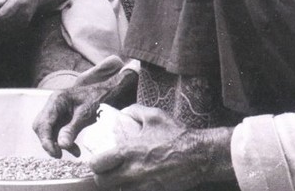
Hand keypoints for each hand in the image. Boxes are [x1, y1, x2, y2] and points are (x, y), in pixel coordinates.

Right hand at [33, 69, 138, 157]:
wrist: (103, 93)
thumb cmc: (95, 99)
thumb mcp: (85, 115)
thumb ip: (72, 129)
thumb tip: (62, 146)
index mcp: (56, 100)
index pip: (43, 123)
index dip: (46, 140)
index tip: (55, 153)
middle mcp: (52, 105)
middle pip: (41, 127)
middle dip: (49, 142)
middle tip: (59, 154)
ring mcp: (55, 111)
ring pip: (48, 130)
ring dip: (58, 143)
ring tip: (74, 151)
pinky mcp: (60, 117)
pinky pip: (57, 131)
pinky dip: (64, 140)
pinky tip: (74, 148)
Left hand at [90, 105, 234, 190]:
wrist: (199, 155)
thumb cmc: (176, 134)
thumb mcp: (153, 115)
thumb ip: (133, 111)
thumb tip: (121, 113)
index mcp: (129, 151)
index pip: (98, 164)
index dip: (95, 164)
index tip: (98, 161)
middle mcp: (133, 172)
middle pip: (104, 183)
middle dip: (102, 178)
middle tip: (106, 172)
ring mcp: (143, 186)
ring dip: (118, 185)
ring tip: (122, 178)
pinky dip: (133, 189)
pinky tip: (137, 183)